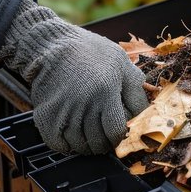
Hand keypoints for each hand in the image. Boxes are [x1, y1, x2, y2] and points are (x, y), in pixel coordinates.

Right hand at [0, 0, 148, 153]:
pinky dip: (66, 145)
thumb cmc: (88, 51)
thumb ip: (135, 87)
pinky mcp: (46, 116)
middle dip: (104, 142)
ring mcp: (63, 112)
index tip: (117, 131)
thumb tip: (144, 111)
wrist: (50, 45)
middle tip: (103, 133)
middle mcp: (84, 105)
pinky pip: (59, 145)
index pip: (116, 132)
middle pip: (98, 143)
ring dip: (86, 144)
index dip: (119, 136)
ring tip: (88, 132)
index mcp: (105, 92)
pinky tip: (71, 134)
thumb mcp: (119, 61)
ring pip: (79, 146)